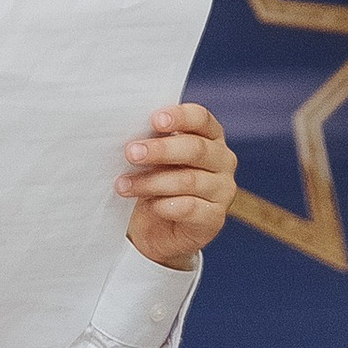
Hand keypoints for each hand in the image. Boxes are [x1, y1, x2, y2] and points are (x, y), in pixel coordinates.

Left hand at [119, 105, 235, 268]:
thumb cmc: (156, 183)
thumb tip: (129, 133)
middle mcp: (222, 160)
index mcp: (210, 136)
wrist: (157, 230)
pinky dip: (164, 205)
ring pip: (188, 180)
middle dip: (161, 150)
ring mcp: (222, 190)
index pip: (201, 118)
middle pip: (196, 149)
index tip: (155, 120)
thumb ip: (150, 143)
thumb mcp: (153, 160)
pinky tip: (149, 205)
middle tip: (131, 153)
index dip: (180, 117)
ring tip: (124, 185)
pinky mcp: (215, 218)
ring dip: (152, 182)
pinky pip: (189, 208)